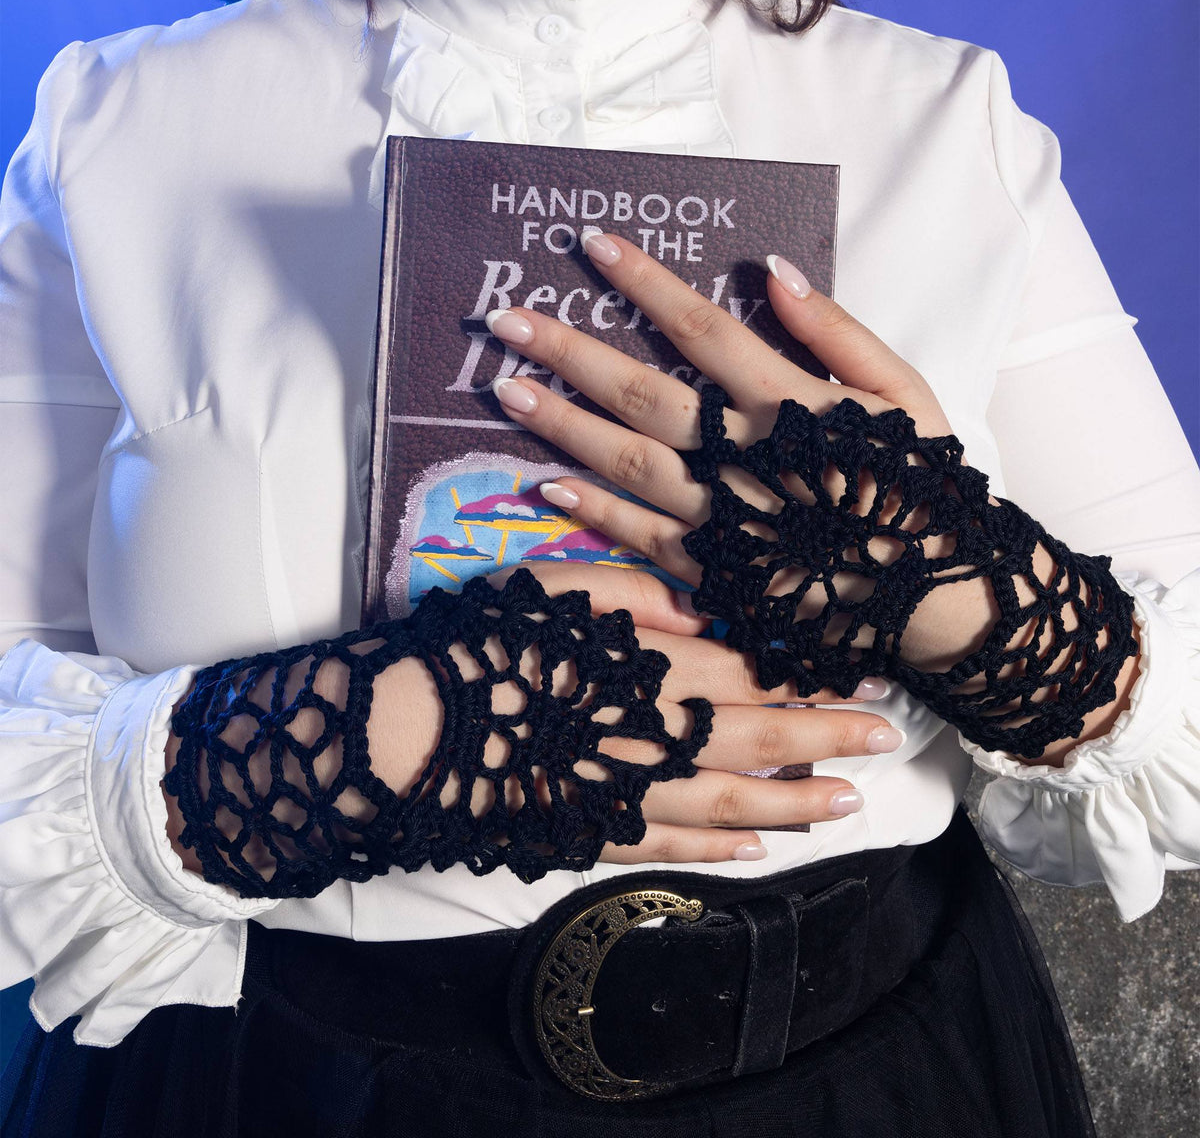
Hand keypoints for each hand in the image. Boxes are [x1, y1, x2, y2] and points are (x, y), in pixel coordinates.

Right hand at [477, 563, 900, 863]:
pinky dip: (718, 848)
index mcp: (650, 668)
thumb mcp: (556, 588)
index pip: (753, 676)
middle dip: (829, 740)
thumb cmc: (482, 646)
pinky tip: (758, 849)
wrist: (407, 730)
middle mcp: (656, 735)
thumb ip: (636, 591)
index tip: (868, 681)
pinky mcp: (596, 832)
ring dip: (795, 804)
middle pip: (760, 740)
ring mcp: (630, 793)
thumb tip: (704, 604)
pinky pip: (671, 846)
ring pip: (731, 802)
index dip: (815, 680)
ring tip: (849, 803)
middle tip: (885, 740)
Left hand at [483, 231, 996, 674]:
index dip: (644, 283)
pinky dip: (595, 509)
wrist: (937, 596)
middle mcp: (742, 454)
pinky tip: (547, 483)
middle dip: (569, 352)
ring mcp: (721, 515)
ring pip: (627, 461)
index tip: (593, 246)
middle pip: (641, 393)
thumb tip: (774, 272)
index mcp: (789, 403)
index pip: (701, 328)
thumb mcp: (909, 395)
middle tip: (504, 321)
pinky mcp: (715, 569)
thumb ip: (842, 333)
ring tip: (505, 389)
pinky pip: (642, 535)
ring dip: (562, 424)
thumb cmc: (923, 486)